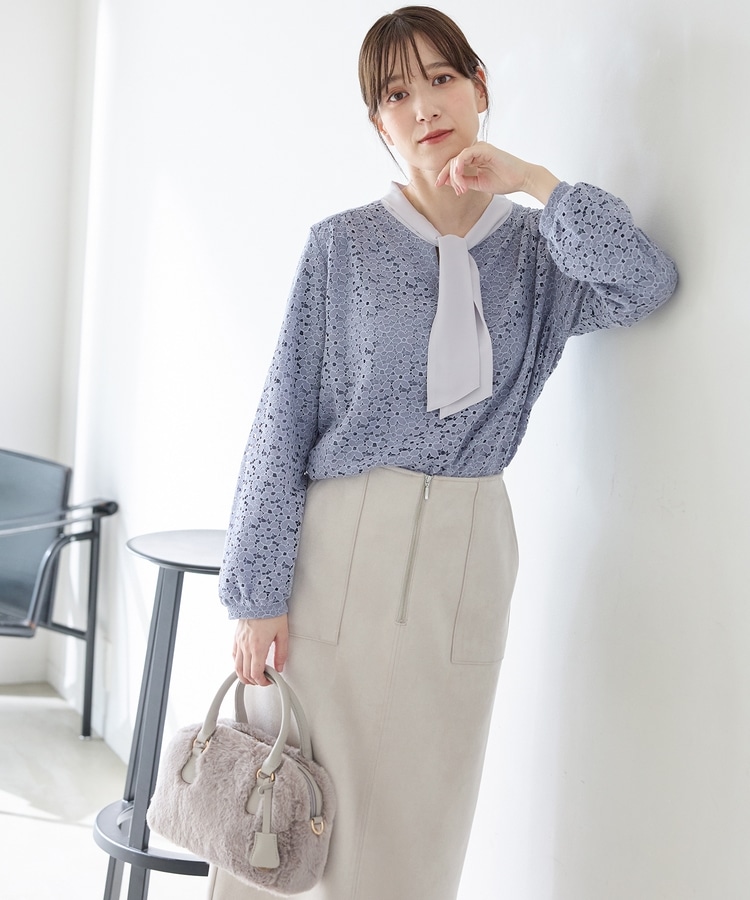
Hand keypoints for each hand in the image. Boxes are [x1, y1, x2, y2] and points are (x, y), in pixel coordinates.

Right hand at [233, 614, 288, 685]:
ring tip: (252, 677)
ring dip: (243, 676)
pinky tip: (244, 664)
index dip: (262, 682)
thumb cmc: (272, 612)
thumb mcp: (283, 634)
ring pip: (236, 667)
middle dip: (254, 681)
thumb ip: (281, 653)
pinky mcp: (236, 637)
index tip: (268, 681)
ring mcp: (239, 642)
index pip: (256, 673)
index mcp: (258, 647)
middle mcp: (246, 646)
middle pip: (245, 673)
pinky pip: (233, 655)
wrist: (259, 598)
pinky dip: (237, 664)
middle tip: (262, 680)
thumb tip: (279, 667)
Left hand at [435, 142, 560, 204]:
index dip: (444, 174)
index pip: (454, 163)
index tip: (438, 185)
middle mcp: (476, 151)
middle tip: (454, 190)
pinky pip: (465, 155)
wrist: (521, 179)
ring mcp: (480, 148)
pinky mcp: (484, 149)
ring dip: (455, 176)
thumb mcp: (478, 183)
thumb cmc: (504, 181)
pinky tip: (460, 178)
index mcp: (474, 158)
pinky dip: (459, 167)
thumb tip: (448, 181)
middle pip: (453, 161)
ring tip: (462, 189)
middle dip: (448, 177)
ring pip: (457, 159)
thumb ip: (464, 180)